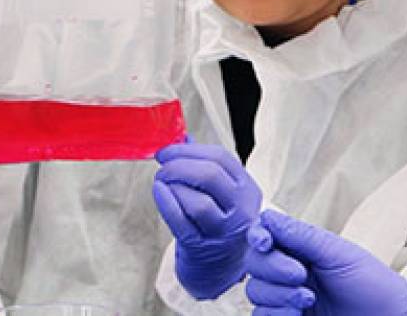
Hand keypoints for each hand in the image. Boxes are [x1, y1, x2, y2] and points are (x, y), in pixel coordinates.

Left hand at [152, 142, 270, 300]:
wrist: (220, 268)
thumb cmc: (220, 224)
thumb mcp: (224, 193)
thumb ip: (206, 166)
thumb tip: (181, 140)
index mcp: (247, 189)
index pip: (222, 159)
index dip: (190, 150)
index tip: (169, 150)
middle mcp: (240, 210)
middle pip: (211, 176)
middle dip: (179, 165)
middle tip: (163, 165)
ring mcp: (222, 231)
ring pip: (198, 201)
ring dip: (173, 185)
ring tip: (161, 180)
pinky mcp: (202, 247)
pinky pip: (181, 222)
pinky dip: (166, 203)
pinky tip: (159, 192)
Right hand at [242, 208, 406, 315]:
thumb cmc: (372, 285)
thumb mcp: (339, 254)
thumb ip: (301, 237)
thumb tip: (269, 217)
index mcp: (303, 250)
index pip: (266, 237)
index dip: (258, 236)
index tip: (264, 242)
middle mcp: (291, 272)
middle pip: (255, 264)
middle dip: (273, 268)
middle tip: (300, 275)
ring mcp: (287, 298)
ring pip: (256, 292)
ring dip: (278, 295)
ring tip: (307, 299)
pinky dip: (277, 314)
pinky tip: (297, 315)